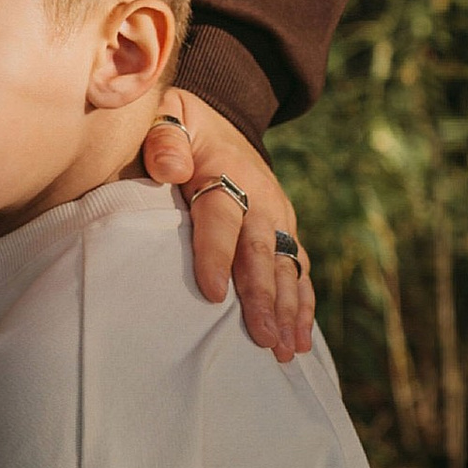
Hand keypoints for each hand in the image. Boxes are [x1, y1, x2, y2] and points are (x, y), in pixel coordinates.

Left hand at [141, 94, 313, 359]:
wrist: (222, 122)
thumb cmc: (183, 127)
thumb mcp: (170, 117)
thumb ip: (165, 139)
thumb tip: (169, 167)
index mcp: (228, 172)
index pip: (222, 217)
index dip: (216, 254)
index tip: (212, 293)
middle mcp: (261, 198)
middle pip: (261, 252)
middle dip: (263, 297)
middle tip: (263, 338)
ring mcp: (278, 217)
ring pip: (286, 268)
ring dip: (288, 311)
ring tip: (285, 350)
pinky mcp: (286, 232)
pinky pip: (298, 271)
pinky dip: (302, 306)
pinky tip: (301, 341)